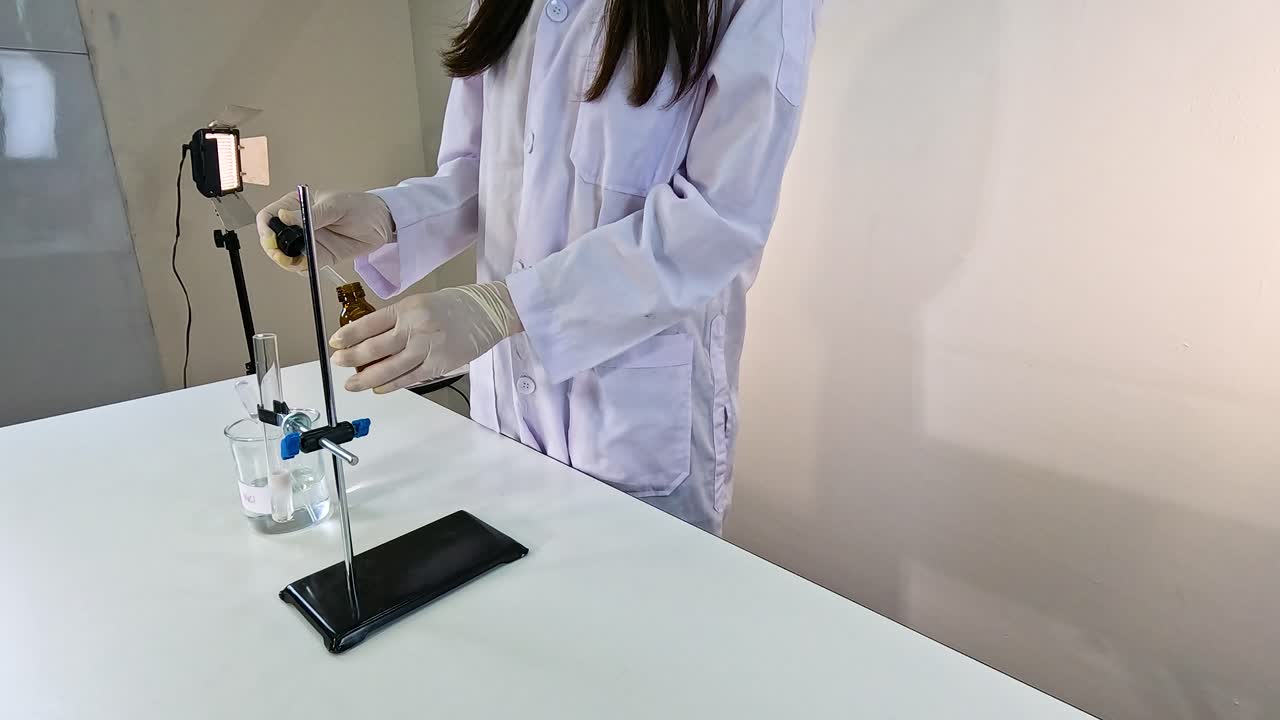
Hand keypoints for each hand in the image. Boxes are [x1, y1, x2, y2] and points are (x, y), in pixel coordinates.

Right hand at [255, 190, 393, 271]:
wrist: (383, 223)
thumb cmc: (360, 206)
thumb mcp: (335, 206)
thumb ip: (311, 215)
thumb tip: (284, 216)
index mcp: (297, 205)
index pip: (269, 217)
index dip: (266, 230)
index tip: (272, 240)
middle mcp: (299, 224)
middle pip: (274, 240)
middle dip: (275, 250)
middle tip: (285, 257)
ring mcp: (309, 242)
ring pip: (287, 256)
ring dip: (288, 262)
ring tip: (300, 262)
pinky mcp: (321, 256)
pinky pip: (305, 266)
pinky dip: (304, 269)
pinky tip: (309, 267)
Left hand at [331, 282, 523, 393]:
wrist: (488, 312)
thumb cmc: (456, 305)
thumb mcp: (421, 302)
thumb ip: (398, 319)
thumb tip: (372, 338)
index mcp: (408, 308)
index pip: (369, 324)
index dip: (348, 335)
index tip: (335, 343)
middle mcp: (415, 327)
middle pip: (374, 348)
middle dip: (351, 358)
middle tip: (338, 363)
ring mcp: (427, 348)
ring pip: (389, 368)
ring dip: (366, 378)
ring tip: (352, 384)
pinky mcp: (439, 365)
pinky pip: (409, 378)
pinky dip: (391, 385)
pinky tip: (378, 388)